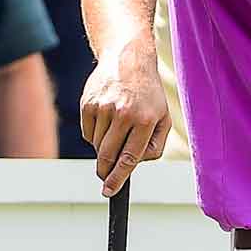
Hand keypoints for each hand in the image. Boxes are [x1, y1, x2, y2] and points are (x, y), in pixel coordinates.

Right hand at [80, 39, 168, 196]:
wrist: (128, 59)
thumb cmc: (148, 94)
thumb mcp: (163, 118)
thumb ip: (154, 146)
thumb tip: (134, 164)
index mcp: (144, 120)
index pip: (129, 157)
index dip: (118, 178)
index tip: (109, 191)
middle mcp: (123, 113)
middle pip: (108, 155)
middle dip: (105, 171)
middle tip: (105, 178)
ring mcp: (103, 107)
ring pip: (96, 145)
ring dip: (104, 148)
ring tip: (116, 131)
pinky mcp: (88, 103)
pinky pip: (87, 132)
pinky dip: (95, 135)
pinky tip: (106, 121)